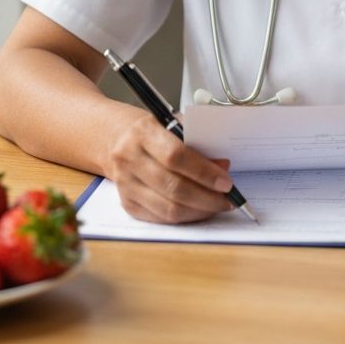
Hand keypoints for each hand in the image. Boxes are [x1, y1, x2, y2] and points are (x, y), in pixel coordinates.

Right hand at [104, 109, 234, 222]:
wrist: (116, 140)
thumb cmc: (153, 130)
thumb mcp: (174, 125)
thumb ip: (199, 142)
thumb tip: (223, 167)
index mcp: (143, 133)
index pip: (175, 156)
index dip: (204, 172)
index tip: (226, 182)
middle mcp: (129, 159)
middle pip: (173, 187)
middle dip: (207, 197)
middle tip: (228, 199)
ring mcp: (125, 184)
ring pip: (168, 208)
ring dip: (199, 211)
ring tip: (217, 205)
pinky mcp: (127, 203)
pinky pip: (161, 218)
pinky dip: (185, 217)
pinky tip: (199, 210)